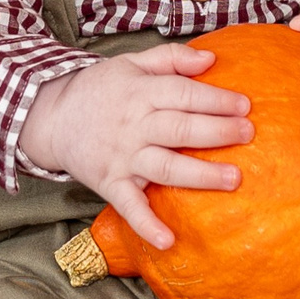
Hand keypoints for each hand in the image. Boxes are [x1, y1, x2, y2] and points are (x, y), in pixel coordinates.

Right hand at [19, 44, 253, 251]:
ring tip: (234, 179)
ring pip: (166, 168)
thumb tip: (211, 58)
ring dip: (200, 176)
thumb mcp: (131, 62)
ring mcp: (122, 157)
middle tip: (249, 134)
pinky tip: (168, 241)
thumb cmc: (99, 88)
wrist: (51, 117)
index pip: (183, 94)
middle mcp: (134, 126)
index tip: (245, 105)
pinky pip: (129, 207)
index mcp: (140, 92)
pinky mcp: (110, 184)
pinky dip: (146, 225)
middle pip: (180, 129)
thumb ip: (171, 58)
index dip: (215, 99)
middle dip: (217, 132)